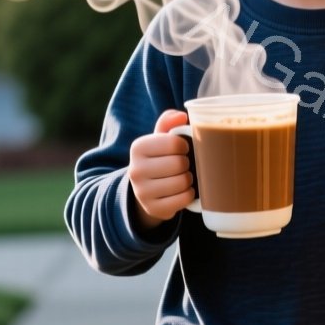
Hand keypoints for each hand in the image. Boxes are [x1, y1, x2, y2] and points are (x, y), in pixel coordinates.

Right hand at [127, 110, 195, 227]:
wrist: (145, 189)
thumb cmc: (159, 158)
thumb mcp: (160, 138)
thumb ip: (169, 122)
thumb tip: (182, 116)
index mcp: (138, 147)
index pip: (175, 143)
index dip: (185, 146)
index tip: (182, 149)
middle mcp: (135, 170)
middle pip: (179, 163)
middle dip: (187, 164)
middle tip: (182, 165)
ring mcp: (142, 192)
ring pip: (182, 182)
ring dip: (188, 179)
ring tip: (182, 177)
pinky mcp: (153, 208)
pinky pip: (183, 199)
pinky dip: (189, 194)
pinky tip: (182, 191)